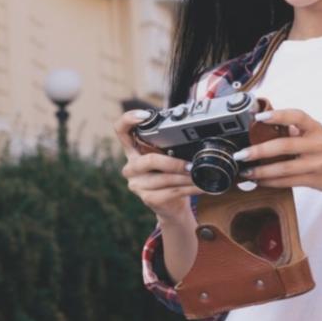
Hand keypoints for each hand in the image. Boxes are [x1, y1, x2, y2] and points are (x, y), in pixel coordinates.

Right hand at [114, 111, 202, 227]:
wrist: (172, 206)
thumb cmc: (170, 176)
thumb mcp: (168, 156)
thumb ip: (171, 143)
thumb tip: (195, 125)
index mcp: (134, 150)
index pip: (121, 130)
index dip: (129, 120)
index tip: (145, 115)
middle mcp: (131, 166)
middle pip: (149, 160)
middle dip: (174, 164)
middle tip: (192, 165)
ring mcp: (137, 184)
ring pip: (164, 178)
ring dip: (186, 178)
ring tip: (200, 176)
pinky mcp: (147, 198)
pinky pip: (171, 192)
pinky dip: (189, 189)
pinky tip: (199, 187)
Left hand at [233, 108, 321, 195]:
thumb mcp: (314, 134)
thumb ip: (292, 130)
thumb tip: (260, 125)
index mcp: (315, 129)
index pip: (297, 116)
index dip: (278, 115)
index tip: (259, 117)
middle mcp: (318, 144)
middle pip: (286, 146)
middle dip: (260, 150)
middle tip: (241, 154)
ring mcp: (317, 163)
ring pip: (285, 168)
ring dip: (262, 171)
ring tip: (245, 171)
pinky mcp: (314, 180)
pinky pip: (288, 182)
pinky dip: (270, 182)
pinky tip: (258, 181)